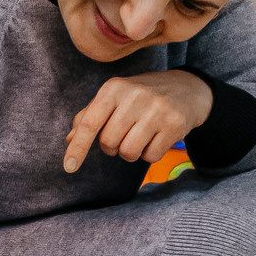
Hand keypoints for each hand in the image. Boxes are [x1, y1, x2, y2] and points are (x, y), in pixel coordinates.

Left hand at [63, 70, 213, 171]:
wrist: (186, 89)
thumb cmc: (141, 96)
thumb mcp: (114, 97)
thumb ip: (89, 116)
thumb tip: (69, 140)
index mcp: (114, 88)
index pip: (90, 123)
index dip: (78, 147)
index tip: (69, 167)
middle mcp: (135, 96)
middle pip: (109, 142)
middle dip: (112, 146)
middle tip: (123, 133)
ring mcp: (157, 110)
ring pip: (128, 152)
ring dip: (130, 152)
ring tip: (139, 136)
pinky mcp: (175, 125)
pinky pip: (150, 156)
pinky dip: (149, 153)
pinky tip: (156, 137)